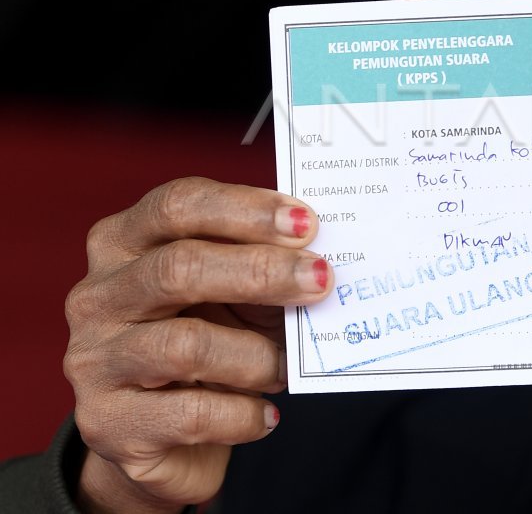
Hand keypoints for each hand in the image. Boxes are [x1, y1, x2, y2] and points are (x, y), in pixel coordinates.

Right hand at [64, 177, 331, 512]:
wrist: (166, 441)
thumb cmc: (212, 343)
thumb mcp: (236, 296)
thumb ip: (267, 268)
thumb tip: (323, 261)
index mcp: (123, 243)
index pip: (177, 206)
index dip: (245, 209)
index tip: (306, 223)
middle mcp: (97, 296)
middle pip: (178, 267)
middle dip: (261, 270)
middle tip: (321, 280)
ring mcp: (93, 361)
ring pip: (185, 345)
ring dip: (256, 356)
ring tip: (286, 369)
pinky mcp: (108, 424)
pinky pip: (192, 414)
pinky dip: (243, 414)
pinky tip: (265, 416)